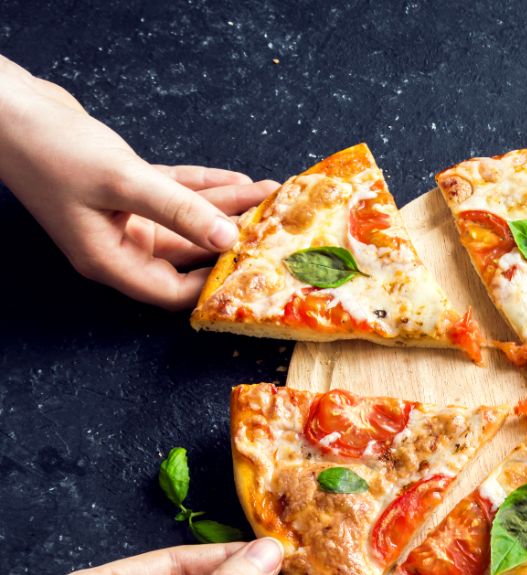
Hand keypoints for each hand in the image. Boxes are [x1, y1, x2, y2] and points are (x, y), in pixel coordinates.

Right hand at [0, 56, 276, 308]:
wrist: (7, 108)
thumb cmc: (50, 149)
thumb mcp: (122, 182)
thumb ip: (178, 210)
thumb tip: (227, 238)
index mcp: (110, 258)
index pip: (172, 291)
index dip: (213, 283)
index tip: (254, 270)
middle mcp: (118, 242)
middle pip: (188, 252)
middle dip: (232, 238)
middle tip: (276, 228)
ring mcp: (121, 215)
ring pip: (186, 218)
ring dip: (227, 208)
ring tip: (270, 197)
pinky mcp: (124, 186)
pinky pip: (174, 194)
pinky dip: (205, 189)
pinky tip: (240, 182)